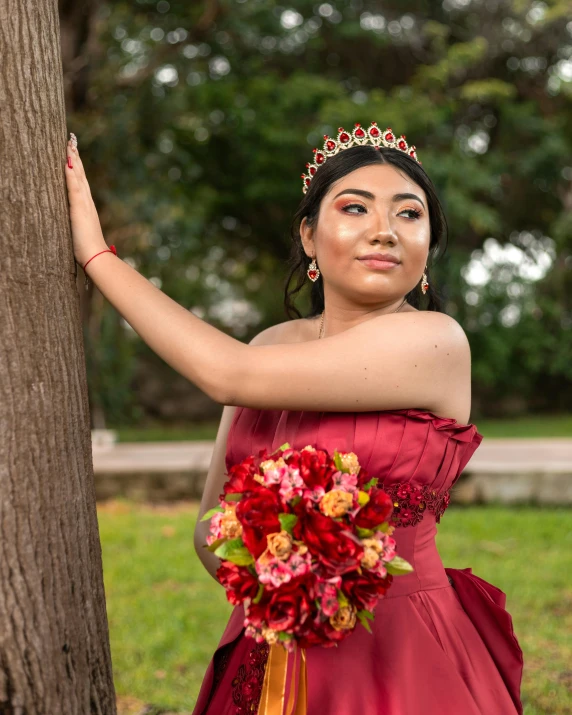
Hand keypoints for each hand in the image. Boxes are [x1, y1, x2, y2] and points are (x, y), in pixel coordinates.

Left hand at [65, 135, 108, 266]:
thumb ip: (81, 222)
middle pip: (80, 175)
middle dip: (75, 157)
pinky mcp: (79, 209)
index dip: (76, 166)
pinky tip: (67, 163)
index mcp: (86, 206)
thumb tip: (82, 223)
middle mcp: (86, 202)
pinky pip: (74, 188)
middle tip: (72, 140)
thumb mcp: (82, 230)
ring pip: (78, 177)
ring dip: (73, 160)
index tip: (72, 151)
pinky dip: (71, 175)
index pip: (80, 182)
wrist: (96, 256)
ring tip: (69, 145)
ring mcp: (83, 204)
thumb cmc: (88, 248)